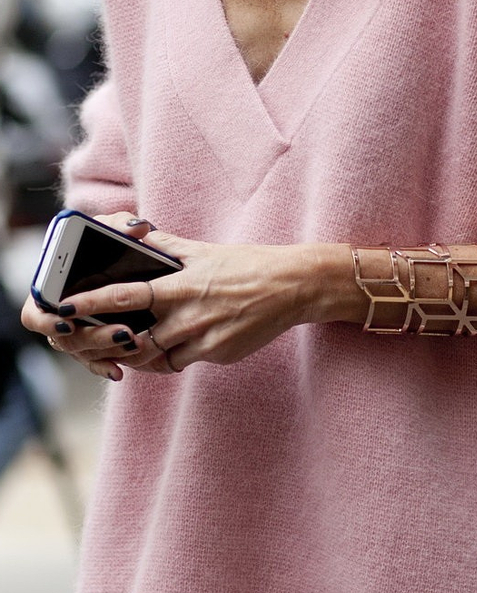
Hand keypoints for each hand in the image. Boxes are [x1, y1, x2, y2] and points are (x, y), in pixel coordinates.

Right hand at [21, 212, 158, 380]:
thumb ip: (120, 225)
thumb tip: (136, 229)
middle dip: (92, 336)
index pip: (34, 313)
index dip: (47, 321)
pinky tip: (120, 371)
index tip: (69, 319)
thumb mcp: (115, 229)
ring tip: (133, 342)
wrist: (134, 262)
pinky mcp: (96, 344)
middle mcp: (59, 316)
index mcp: (51, 290)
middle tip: (123, 331)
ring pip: (82, 352)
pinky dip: (106, 365)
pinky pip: (96, 361)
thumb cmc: (113, 241)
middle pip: (64, 338)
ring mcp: (77, 333)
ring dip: (106, 350)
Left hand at [23, 217, 330, 379]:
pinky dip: (172, 355)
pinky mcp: (219, 355)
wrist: (292, 287)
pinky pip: (183, 361)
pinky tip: (173, 344)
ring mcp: (204, 339)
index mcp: (182, 286)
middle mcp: (190, 316)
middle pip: (137, 339)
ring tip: (130, 346)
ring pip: (156, 357)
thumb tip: (132, 230)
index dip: (94, 303)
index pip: (127, 296)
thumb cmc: (247, 265)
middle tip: (95, 340)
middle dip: (112, 342)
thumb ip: (165, 247)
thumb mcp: (203, 251)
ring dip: (140, 353)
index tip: (68, 306)